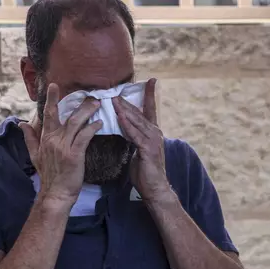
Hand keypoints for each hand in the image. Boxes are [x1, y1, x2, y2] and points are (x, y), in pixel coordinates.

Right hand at [20, 83, 101, 207]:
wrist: (55, 193)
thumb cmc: (48, 175)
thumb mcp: (34, 155)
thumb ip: (29, 138)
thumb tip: (21, 124)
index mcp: (45, 138)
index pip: (47, 114)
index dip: (51, 99)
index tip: (54, 85)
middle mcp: (53, 140)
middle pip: (65, 115)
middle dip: (77, 103)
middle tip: (90, 94)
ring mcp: (64, 147)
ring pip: (76, 123)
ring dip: (88, 112)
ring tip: (97, 104)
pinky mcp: (74, 155)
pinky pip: (84, 137)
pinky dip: (92, 128)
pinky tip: (100, 123)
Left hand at [113, 79, 173, 202]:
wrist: (154, 188)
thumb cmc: (145, 170)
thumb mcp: (137, 149)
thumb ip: (133, 137)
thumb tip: (125, 127)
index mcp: (153, 132)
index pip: (150, 110)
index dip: (149, 95)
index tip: (150, 80)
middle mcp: (155, 133)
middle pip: (140, 113)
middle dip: (128, 102)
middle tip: (117, 90)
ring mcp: (153, 140)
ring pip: (137, 121)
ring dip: (125, 110)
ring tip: (115, 100)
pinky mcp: (148, 149)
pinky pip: (135, 134)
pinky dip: (127, 125)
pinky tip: (120, 117)